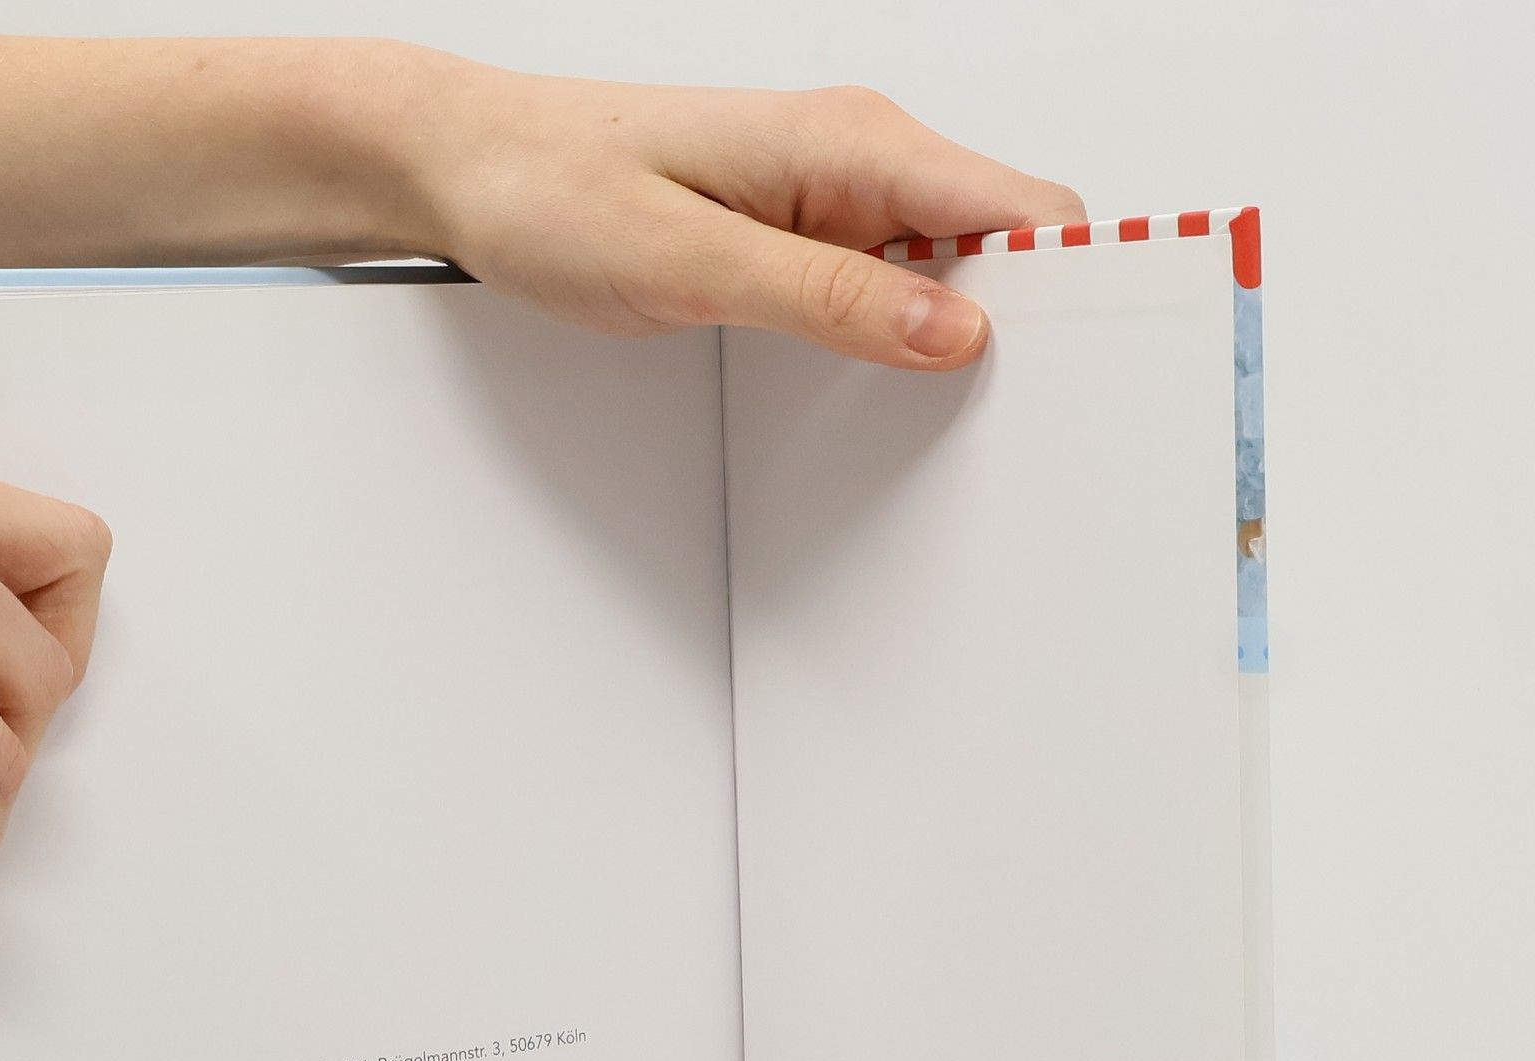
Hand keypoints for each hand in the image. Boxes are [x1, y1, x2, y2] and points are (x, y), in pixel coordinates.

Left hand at [405, 59, 1083, 369]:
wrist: (471, 169)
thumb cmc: (552, 189)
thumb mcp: (689, 263)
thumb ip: (826, 299)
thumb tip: (949, 328)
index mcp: (852, 141)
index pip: (1025, 210)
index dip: (1077, 289)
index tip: (1087, 370)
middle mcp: (858, 157)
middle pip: (1006, 243)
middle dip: (1026, 327)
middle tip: (1009, 421)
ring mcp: (833, 195)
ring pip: (952, 268)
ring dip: (960, 338)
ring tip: (946, 415)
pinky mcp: (802, 232)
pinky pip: (889, 282)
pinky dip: (903, 335)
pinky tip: (884, 383)